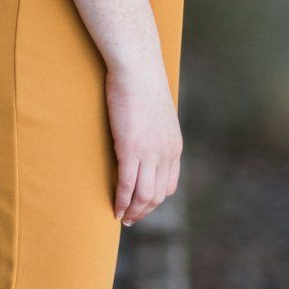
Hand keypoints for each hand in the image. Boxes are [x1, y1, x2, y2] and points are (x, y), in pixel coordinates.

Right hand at [106, 55, 181, 225]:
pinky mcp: (130, 149)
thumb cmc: (143, 86)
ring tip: (121, 218)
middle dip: (143, 211)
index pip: (168, 185)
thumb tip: (146, 137)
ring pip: (143, 195)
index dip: (154, 200)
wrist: (138, 69)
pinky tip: (114, 209)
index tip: (141, 206)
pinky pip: (126, 184)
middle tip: (129, 219)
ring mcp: (149, 153)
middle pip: (157, 195)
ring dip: (132, 211)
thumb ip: (156, 132)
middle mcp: (165, 154)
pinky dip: (120, 201)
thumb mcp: (157, 114)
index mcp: (174, 147)